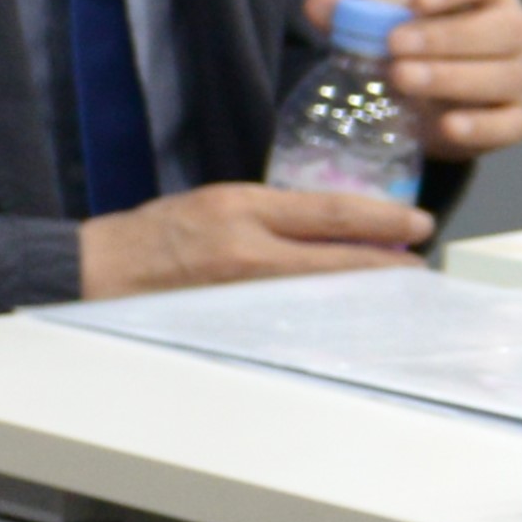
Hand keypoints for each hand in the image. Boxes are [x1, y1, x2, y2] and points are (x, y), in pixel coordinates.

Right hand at [79, 177, 428, 295]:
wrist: (100, 269)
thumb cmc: (154, 232)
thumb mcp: (213, 202)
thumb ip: (265, 213)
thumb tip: (325, 227)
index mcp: (242, 207)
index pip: (330, 212)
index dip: (381, 220)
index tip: (417, 223)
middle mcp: (248, 248)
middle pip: (337, 257)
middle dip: (387, 261)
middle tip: (420, 261)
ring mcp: (244, 290)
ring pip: (324, 290)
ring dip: (364, 288)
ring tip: (393, 286)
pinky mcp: (236, 319)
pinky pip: (296, 317)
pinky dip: (328, 313)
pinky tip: (346, 314)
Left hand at [358, 0, 521, 162]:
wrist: (424, 100)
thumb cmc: (410, 45)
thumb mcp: (381, 25)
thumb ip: (352, 15)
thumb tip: (317, 4)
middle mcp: (514, 29)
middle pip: (502, 29)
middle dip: (446, 37)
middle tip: (396, 45)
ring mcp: (518, 76)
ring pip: (506, 75)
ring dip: (454, 78)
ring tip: (404, 79)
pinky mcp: (514, 118)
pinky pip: (511, 124)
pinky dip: (481, 126)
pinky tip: (448, 126)